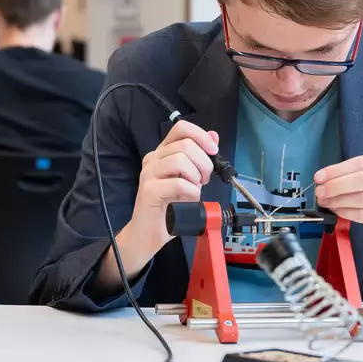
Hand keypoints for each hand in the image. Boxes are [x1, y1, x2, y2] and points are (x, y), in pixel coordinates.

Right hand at [129, 119, 219, 245]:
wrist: (149, 233)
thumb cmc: (169, 207)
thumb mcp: (191, 179)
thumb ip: (199, 158)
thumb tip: (214, 136)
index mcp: (163, 153)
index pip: (181, 128)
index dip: (201, 136)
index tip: (213, 151)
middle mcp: (153, 159)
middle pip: (185, 145)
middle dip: (204, 162)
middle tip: (204, 180)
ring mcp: (148, 173)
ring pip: (180, 160)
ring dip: (196, 178)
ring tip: (194, 190)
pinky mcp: (148, 190)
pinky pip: (178, 183)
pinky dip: (191, 192)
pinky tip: (188, 200)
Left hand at [314, 152, 362, 248]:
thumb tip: (325, 179)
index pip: (362, 163)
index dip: (336, 170)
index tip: (319, 177)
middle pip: (362, 180)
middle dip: (335, 186)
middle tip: (319, 192)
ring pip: (362, 199)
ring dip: (338, 201)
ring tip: (326, 202)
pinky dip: (347, 212)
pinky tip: (339, 211)